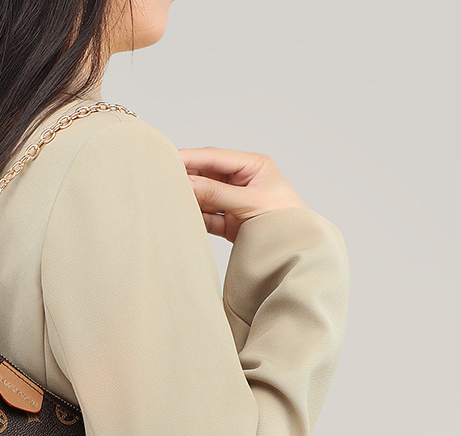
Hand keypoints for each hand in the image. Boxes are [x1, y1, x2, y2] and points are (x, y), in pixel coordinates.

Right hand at [178, 146, 309, 242]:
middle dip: (187, 179)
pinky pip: (206, 216)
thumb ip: (216, 193)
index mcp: (254, 166)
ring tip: (169, 200)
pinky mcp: (229, 223)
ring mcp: (234, 202)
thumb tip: (186, 184)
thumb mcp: (250, 203)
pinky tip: (182, 216)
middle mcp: (243, 181)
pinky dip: (195, 217)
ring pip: (204, 196)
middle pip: (207, 175)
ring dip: (189, 199)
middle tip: (162, 181)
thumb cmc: (287, 223)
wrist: (298, 254)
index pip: (215, 157)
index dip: (190, 158)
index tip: (167, 159)